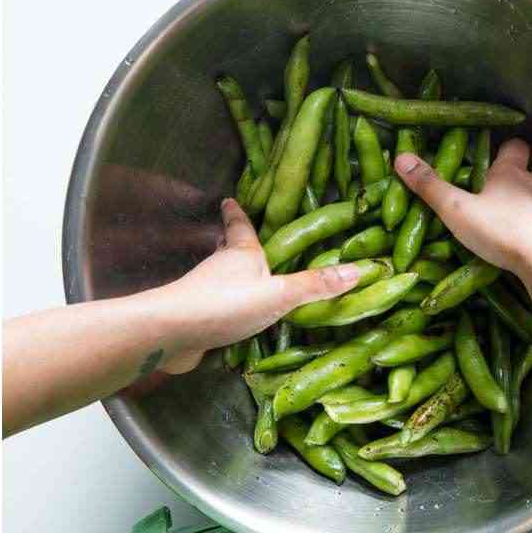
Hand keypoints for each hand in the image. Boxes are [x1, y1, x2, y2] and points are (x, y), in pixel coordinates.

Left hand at [151, 199, 362, 372]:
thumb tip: (359, 269)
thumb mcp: (280, 294)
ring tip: (251, 279)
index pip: (241, 227)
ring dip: (235, 277)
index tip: (231, 199)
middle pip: (230, 251)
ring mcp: (207, 294)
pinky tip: (239, 318)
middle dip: (236, 244)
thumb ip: (315, 285)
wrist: (172, 333)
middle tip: (244, 238)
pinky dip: (230, 308)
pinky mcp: (200, 319)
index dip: (239, 214)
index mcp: (241, 254)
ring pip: (224, 279)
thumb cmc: (226, 304)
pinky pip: (220, 308)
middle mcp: (221, 268)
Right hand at [394, 140, 531, 287]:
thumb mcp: (458, 210)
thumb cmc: (504, 232)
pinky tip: (530, 250)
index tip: (491, 158)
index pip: (514, 147)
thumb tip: (401, 157)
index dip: (503, 150)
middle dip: (510, 186)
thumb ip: (431, 187)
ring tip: (508, 231)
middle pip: (525, 177)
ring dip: (526, 212)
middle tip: (490, 203)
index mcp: (512, 173)